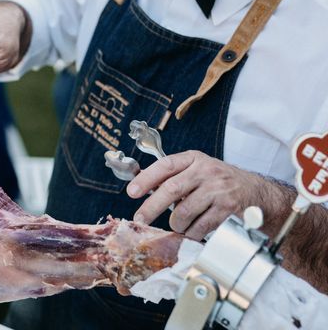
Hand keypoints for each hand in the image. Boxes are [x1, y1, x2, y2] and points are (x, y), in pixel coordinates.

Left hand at [126, 151, 261, 239]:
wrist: (258, 194)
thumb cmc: (220, 183)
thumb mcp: (198, 170)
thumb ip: (174, 177)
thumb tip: (142, 186)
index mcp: (194, 159)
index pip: (165, 165)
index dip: (146, 178)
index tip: (131, 192)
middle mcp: (206, 171)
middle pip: (171, 189)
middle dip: (151, 207)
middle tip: (140, 219)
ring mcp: (219, 190)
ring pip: (184, 212)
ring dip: (176, 224)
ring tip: (178, 225)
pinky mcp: (228, 209)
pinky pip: (200, 226)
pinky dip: (192, 233)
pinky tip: (192, 231)